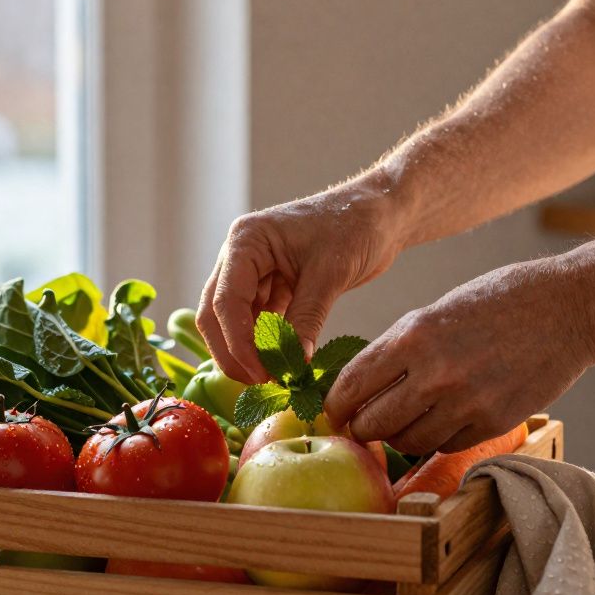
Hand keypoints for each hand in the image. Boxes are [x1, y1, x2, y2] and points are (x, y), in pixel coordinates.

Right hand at [197, 176, 406, 383]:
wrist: (379, 213)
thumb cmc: (355, 225)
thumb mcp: (330, 273)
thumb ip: (307, 317)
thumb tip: (293, 364)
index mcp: (246, 241)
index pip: (225, 300)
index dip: (237, 342)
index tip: (260, 373)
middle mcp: (240, 256)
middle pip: (216, 314)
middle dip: (233, 351)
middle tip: (261, 382)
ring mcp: (252, 272)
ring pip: (233, 322)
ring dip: (249, 351)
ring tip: (276, 376)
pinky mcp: (269, 287)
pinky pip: (257, 322)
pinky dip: (266, 344)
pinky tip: (283, 362)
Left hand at [323, 258, 594, 454]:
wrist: (568, 309)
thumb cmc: (498, 302)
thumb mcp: (435, 313)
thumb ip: (398, 349)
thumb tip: (361, 386)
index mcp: (412, 336)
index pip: (351, 386)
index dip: (335, 407)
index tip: (333, 414)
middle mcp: (434, 373)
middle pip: (373, 424)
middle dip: (362, 429)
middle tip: (363, 428)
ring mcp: (466, 402)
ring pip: (407, 442)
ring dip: (398, 438)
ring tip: (404, 424)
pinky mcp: (493, 423)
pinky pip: (445, 446)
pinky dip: (436, 440)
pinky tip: (441, 422)